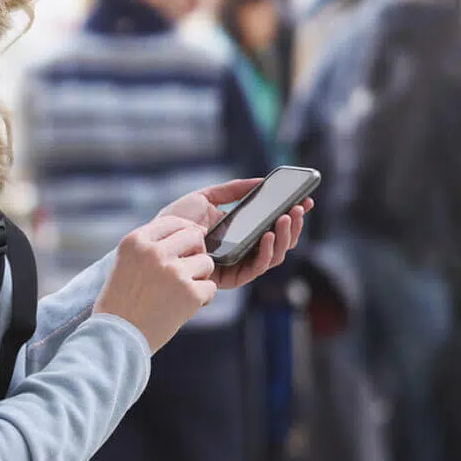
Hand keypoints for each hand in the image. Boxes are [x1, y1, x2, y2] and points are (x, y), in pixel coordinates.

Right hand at [96, 216, 217, 354]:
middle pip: (194, 237)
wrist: (116, 338)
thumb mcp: (126, 263)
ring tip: (181, 292)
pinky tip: (185, 307)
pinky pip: (210, 287)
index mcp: (135, 241)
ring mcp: (173, 271)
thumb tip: (194, 232)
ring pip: (206, 262)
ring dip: (199, 277)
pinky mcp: (189, 293)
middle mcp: (154, 252)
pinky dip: (202, 298)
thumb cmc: (121, 303)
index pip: (172, 222)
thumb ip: (151, 246)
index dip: (185, 232)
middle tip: (186, 272)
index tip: (188, 245)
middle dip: (195, 253)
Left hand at [157, 178, 310, 288]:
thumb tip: (262, 181)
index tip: (305, 199)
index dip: (292, 215)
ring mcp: (238, 265)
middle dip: (293, 225)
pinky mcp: (229, 278)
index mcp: (242, 232)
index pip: (274, 226)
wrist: (155, 238)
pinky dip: (265, 252)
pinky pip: (255, 269)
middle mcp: (243, 250)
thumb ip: (234, 190)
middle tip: (298, 207)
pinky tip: (267, 235)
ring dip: (284, 237)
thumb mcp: (207, 197)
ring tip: (285, 218)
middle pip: (279, 243)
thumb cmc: (176, 220)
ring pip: (273, 257)